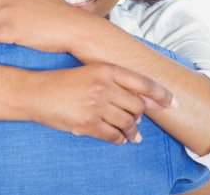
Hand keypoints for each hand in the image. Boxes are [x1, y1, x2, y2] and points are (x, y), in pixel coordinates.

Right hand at [28, 62, 175, 143]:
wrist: (37, 92)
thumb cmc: (64, 82)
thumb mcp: (91, 73)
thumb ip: (118, 82)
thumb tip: (149, 100)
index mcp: (106, 69)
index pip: (143, 83)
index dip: (162, 94)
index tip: (173, 103)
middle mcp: (104, 86)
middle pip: (137, 106)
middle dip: (140, 115)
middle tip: (137, 120)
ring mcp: (96, 106)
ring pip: (128, 123)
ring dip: (132, 130)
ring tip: (133, 133)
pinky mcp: (88, 124)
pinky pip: (114, 136)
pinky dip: (120, 139)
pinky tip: (120, 138)